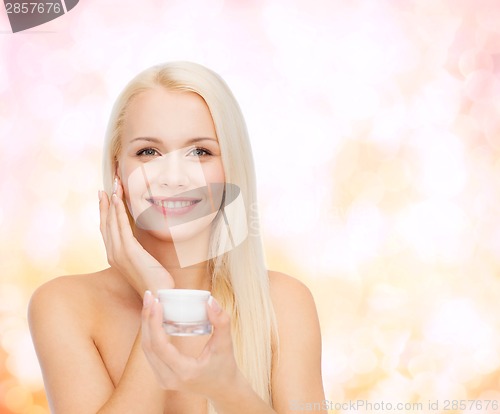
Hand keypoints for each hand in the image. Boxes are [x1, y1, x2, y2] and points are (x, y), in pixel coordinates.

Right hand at [99, 178, 173, 295]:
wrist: (159, 294)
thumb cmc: (154, 280)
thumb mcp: (143, 261)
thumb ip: (137, 249)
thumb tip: (141, 239)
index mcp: (114, 255)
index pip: (106, 228)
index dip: (105, 211)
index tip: (106, 196)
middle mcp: (112, 253)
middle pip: (105, 222)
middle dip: (106, 202)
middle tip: (108, 185)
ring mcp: (118, 252)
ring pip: (111, 221)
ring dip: (112, 201)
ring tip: (114, 186)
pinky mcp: (128, 251)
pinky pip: (121, 226)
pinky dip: (117, 211)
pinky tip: (117, 199)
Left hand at [141, 292, 241, 400]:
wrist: (224, 389)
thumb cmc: (226, 366)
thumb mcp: (226, 343)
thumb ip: (221, 321)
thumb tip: (210, 300)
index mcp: (184, 372)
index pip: (159, 346)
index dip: (154, 322)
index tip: (156, 302)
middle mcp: (169, 379)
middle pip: (148, 346)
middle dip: (147, 318)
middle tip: (150, 296)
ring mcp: (163, 380)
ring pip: (146, 350)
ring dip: (146, 324)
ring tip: (150, 303)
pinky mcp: (162, 377)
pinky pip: (150, 353)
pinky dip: (149, 333)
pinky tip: (152, 317)